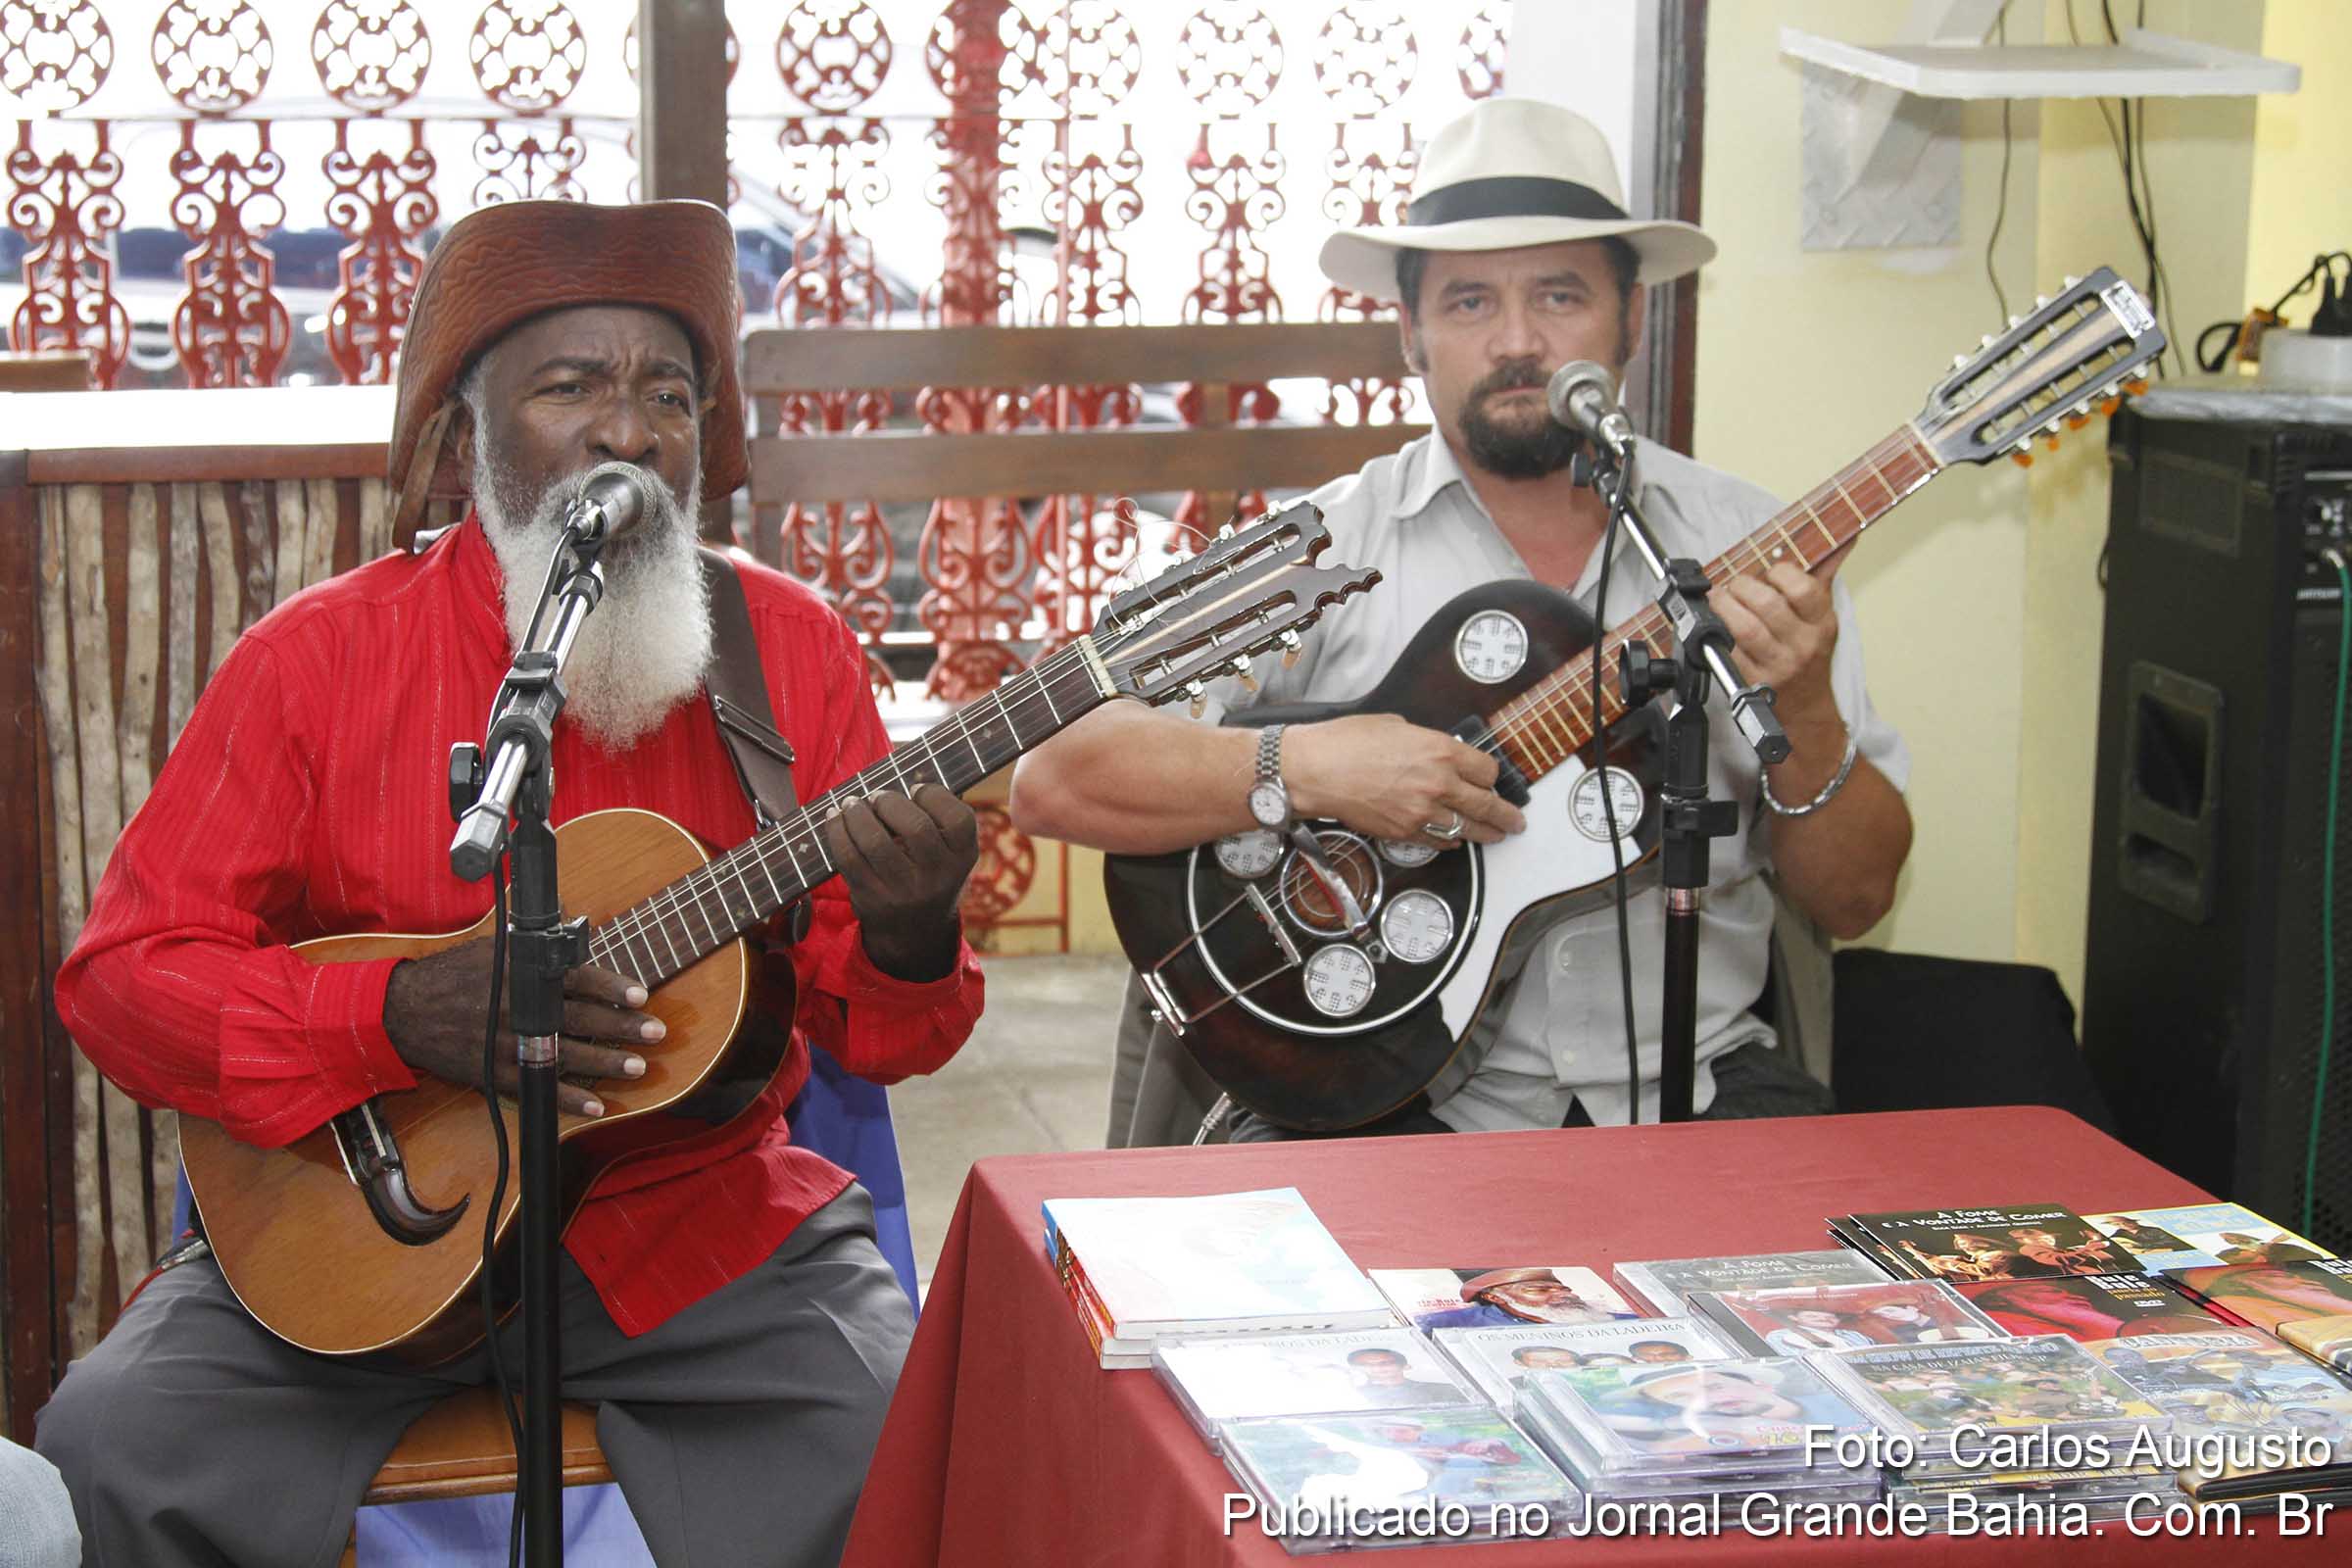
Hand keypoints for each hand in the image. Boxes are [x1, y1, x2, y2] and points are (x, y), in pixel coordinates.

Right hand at [382, 937, 661, 1117]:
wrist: (406, 1010)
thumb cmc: (457, 974)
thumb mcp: (496, 948)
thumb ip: (537, 943)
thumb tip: (575, 923)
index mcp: (523, 974)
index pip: (576, 977)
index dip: (611, 986)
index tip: (640, 994)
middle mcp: (520, 1009)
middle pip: (580, 1018)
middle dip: (622, 1026)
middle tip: (655, 1033)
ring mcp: (508, 1044)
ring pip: (566, 1056)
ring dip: (605, 1064)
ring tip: (638, 1068)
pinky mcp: (495, 1073)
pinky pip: (538, 1088)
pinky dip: (568, 1099)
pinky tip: (598, 1106)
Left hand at [818, 782, 979, 981]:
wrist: (914, 933)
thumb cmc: (930, 873)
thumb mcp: (950, 853)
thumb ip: (939, 817)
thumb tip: (908, 771)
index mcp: (964, 858)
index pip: (957, 818)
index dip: (932, 794)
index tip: (914, 788)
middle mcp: (940, 878)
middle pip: (916, 827)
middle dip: (889, 802)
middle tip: (877, 796)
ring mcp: (905, 892)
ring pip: (876, 842)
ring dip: (857, 813)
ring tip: (851, 804)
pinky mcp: (873, 899)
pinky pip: (848, 858)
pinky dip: (836, 832)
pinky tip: (835, 819)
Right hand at [1284, 713, 1525, 847]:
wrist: (1315, 771)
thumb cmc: (1347, 743)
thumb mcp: (1397, 727)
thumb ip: (1426, 743)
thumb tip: (1437, 753)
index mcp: (1440, 751)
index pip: (1487, 771)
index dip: (1491, 777)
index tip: (1491, 781)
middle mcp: (1438, 784)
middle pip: (1486, 805)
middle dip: (1505, 815)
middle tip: (1516, 821)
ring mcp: (1422, 813)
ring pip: (1467, 829)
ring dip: (1484, 834)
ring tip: (1496, 836)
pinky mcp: (1404, 833)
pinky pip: (1438, 841)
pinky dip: (1449, 841)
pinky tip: (1455, 839)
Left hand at [1713, 559, 1842, 728]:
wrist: (1806, 706)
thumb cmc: (1810, 654)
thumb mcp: (1822, 616)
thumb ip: (1824, 575)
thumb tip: (1846, 537)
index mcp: (1822, 623)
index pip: (1803, 589)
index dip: (1779, 573)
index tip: (1768, 571)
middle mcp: (1802, 645)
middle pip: (1767, 605)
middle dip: (1743, 586)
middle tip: (1735, 584)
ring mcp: (1777, 665)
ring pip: (1745, 629)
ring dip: (1724, 606)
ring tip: (1719, 598)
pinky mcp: (1752, 682)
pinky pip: (1728, 652)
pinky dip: (1716, 634)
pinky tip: (1714, 625)